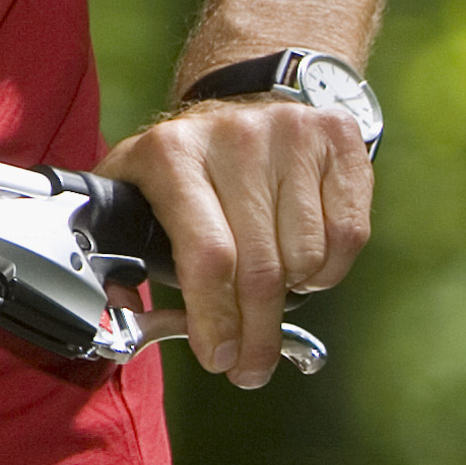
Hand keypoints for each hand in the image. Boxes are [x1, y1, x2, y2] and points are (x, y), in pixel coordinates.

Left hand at [99, 95, 372, 387]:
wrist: (242, 98)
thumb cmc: (183, 162)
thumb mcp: (132, 191)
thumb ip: (116, 255)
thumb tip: (121, 319)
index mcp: (171, 154)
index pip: (207, 255)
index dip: (216, 318)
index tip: (218, 357)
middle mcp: (234, 139)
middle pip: (260, 267)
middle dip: (255, 332)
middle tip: (250, 366)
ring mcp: (291, 134)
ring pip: (307, 258)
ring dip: (291, 293)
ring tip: (266, 287)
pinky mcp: (337, 139)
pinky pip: (349, 236)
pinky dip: (327, 270)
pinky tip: (302, 264)